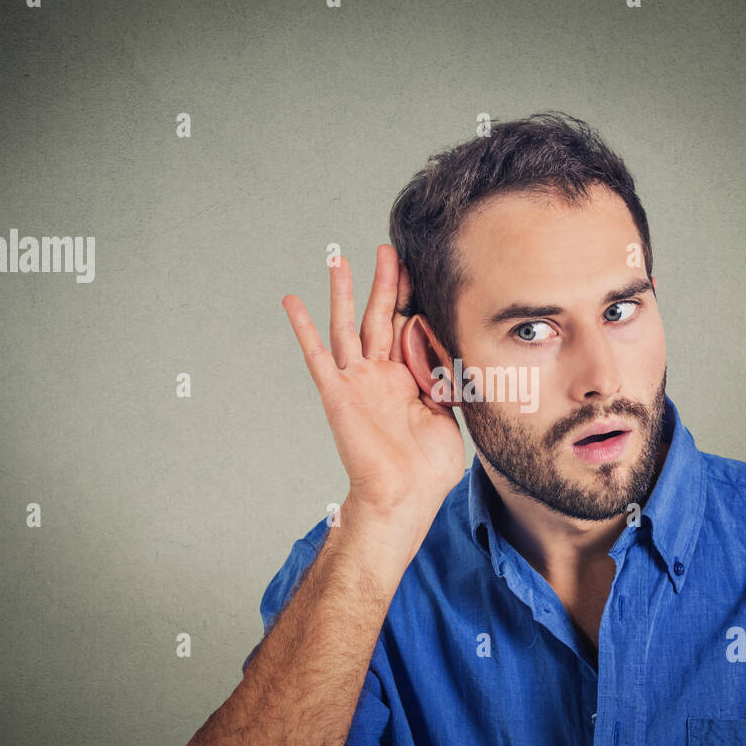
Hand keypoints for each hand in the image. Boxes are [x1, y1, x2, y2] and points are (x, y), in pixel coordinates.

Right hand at [282, 245, 464, 531]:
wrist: (404, 496)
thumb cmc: (429, 468)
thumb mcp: (450, 414)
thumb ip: (446, 379)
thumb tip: (453, 347)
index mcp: (408, 379)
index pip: (410, 328)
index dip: (414, 299)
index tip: (420, 268)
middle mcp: (380, 375)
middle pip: (381, 317)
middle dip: (385, 282)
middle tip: (388, 249)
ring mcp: (357, 381)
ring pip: (348, 326)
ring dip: (343, 292)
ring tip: (338, 259)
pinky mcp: (338, 392)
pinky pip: (317, 355)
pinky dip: (303, 327)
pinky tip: (292, 301)